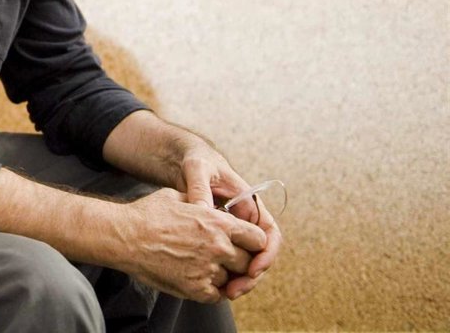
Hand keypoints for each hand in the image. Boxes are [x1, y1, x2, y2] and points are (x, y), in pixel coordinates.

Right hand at [113, 188, 266, 303]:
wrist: (124, 236)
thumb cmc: (148, 213)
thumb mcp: (179, 196)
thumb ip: (203, 204)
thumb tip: (212, 207)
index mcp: (219, 222)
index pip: (259, 239)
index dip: (253, 242)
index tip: (244, 244)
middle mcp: (218, 247)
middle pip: (248, 262)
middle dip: (239, 260)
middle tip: (222, 258)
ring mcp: (208, 270)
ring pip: (231, 280)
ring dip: (222, 275)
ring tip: (203, 266)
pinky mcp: (195, 288)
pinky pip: (216, 296)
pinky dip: (210, 290)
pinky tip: (197, 279)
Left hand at [178, 143, 283, 299]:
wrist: (185, 162)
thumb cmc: (196, 161)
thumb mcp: (197, 168)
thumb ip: (200, 187)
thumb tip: (203, 211)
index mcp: (249, 202)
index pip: (268, 232)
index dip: (265, 253)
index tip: (253, 268)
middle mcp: (245, 218)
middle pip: (260, 252)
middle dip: (253, 274)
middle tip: (236, 289)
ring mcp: (233, 229)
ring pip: (246, 259)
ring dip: (240, 278)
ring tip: (227, 293)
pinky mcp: (220, 236)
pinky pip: (228, 258)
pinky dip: (225, 272)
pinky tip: (214, 284)